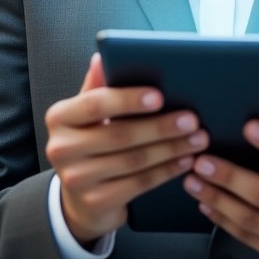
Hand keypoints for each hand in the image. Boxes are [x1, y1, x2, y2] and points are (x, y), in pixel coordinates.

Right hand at [45, 53, 209, 242]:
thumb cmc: (91, 142)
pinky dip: (166, 171)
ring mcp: (77, 179)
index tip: (160, 96)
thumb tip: (102, 56)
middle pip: (119, 134)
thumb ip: (98, 86)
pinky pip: (139, 184)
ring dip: (171, 149)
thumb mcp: (89, 114)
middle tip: (192, 119)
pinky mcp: (96, 202)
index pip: (95, 103)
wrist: (80, 198)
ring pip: (134, 160)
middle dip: (160, 126)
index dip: (128, 100)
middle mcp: (61, 148)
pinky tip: (185, 161)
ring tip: (198, 139)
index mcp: (60, 117)